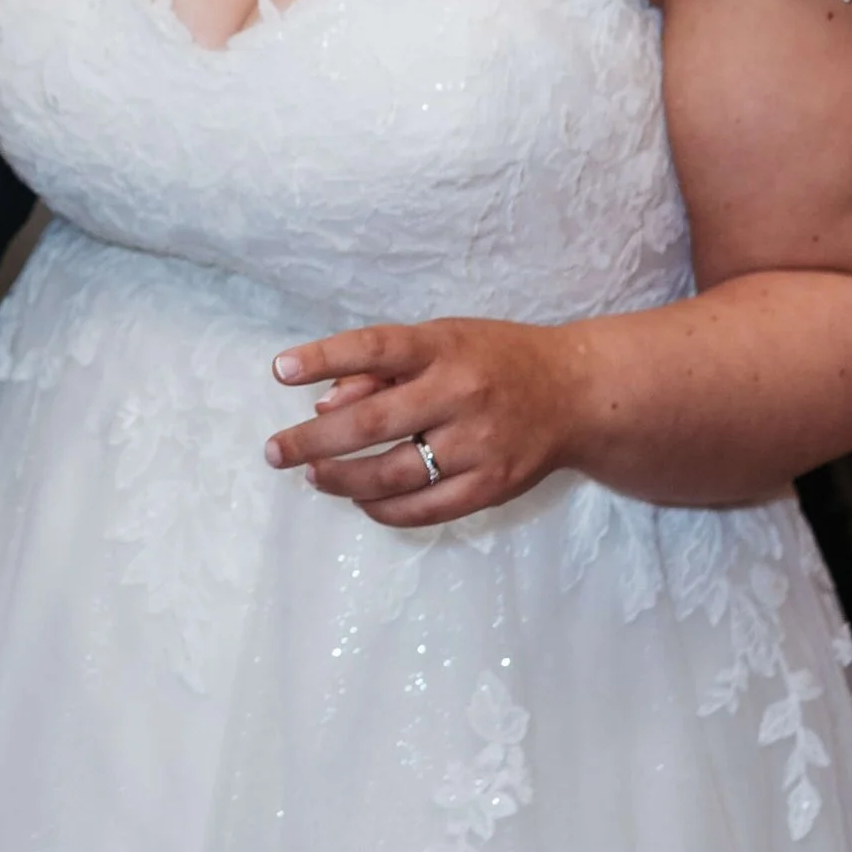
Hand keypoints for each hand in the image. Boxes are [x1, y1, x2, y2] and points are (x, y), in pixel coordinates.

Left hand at [265, 318, 582, 524]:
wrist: (576, 394)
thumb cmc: (494, 361)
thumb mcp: (443, 341)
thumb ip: (383, 369)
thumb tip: (323, 405)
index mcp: (445, 348)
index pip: (375, 348)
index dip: (323, 358)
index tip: (279, 371)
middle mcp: (461, 394)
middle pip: (372, 422)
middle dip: (313, 441)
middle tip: (275, 452)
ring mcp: (479, 445)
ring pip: (392, 474)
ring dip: (341, 479)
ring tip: (312, 476)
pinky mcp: (492, 486)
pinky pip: (424, 509)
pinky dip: (383, 509)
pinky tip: (359, 500)